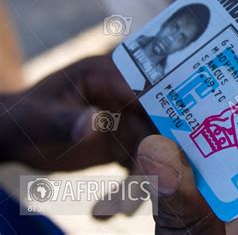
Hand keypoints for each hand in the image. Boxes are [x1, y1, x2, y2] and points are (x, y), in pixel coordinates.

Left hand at [0, 55, 153, 216]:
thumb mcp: (38, 119)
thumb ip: (65, 121)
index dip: (162, 110)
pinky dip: (130, 189)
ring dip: (143, 178)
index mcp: (105, 75)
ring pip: (151, 148)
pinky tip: (107, 210)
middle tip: (148, 183)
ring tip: (122, 208)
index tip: (168, 140)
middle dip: (156, 153)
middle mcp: (125, 95)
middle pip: (156, 121)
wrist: (19, 138)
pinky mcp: (126, 143)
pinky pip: (139, 166)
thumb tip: (96, 122)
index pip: (144, 87)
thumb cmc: (24, 119)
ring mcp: (128, 120)